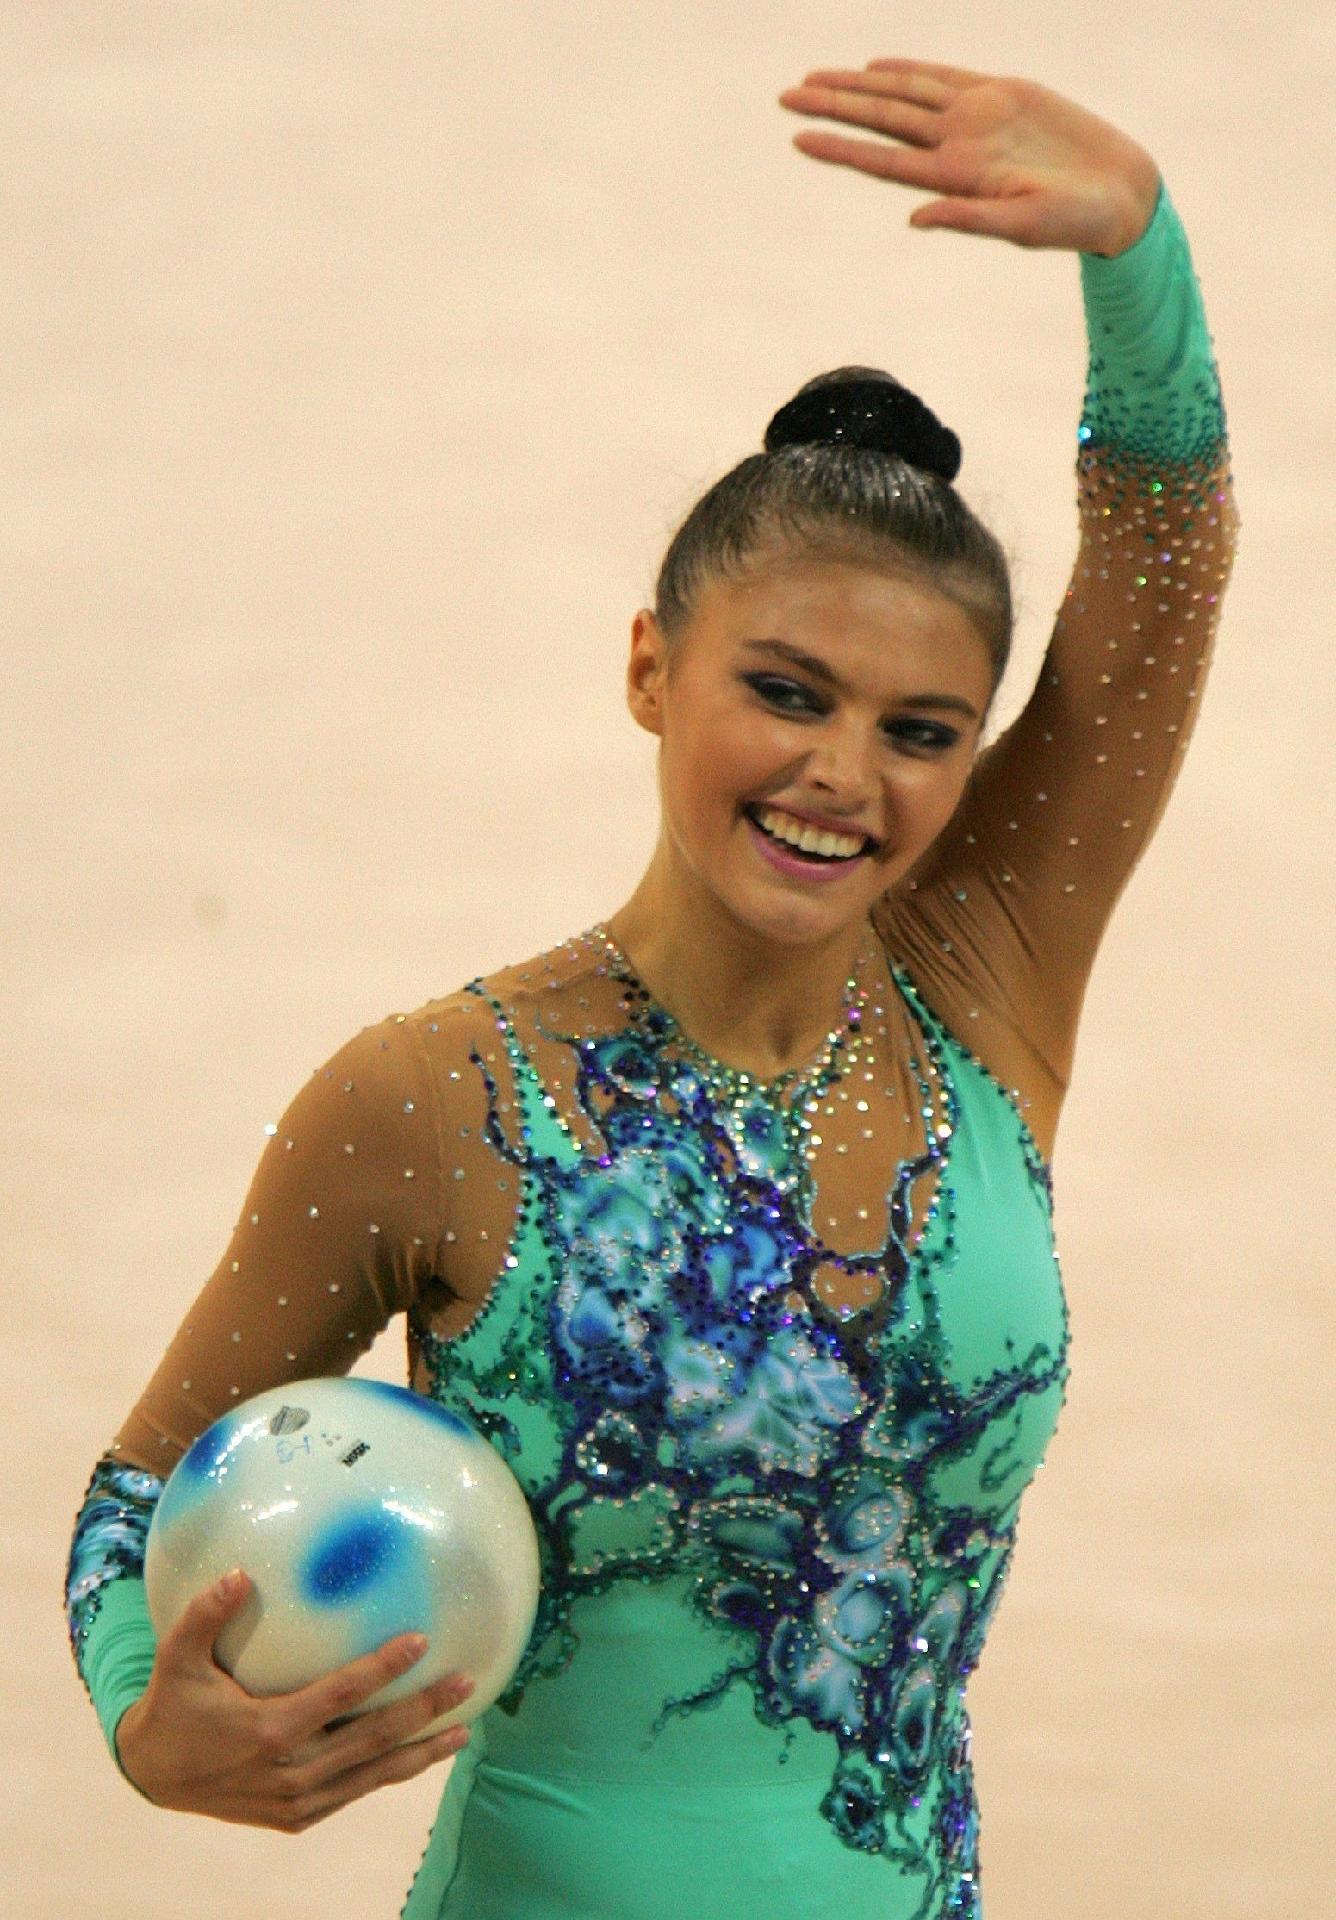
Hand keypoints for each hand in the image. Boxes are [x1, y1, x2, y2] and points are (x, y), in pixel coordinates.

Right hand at [115, 1570, 474, 1833]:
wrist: (155, 1777)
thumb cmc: (174, 1705)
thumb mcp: (177, 1658)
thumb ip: (204, 1616)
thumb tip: (240, 1572)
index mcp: (270, 1730)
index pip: (341, 1694)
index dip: (383, 1668)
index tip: (421, 1641)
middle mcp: (292, 1771)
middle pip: (373, 1738)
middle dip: (424, 1710)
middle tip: (465, 1683)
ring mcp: (299, 1800)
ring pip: (374, 1774)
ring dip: (421, 1752)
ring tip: (464, 1730)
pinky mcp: (299, 1817)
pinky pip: (356, 1792)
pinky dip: (390, 1773)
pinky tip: (420, 1755)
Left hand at [779, 58, 1160, 256]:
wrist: (1118, 195)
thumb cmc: (1073, 223)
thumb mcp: (1022, 226)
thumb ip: (968, 220)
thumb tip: (914, 219)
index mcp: (954, 178)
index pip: (882, 160)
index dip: (840, 145)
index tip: (797, 135)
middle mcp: (955, 147)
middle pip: (881, 120)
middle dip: (833, 106)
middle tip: (785, 96)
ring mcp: (975, 120)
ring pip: (903, 96)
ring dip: (858, 86)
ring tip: (814, 79)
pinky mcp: (1002, 96)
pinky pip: (943, 79)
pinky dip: (908, 72)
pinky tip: (876, 70)